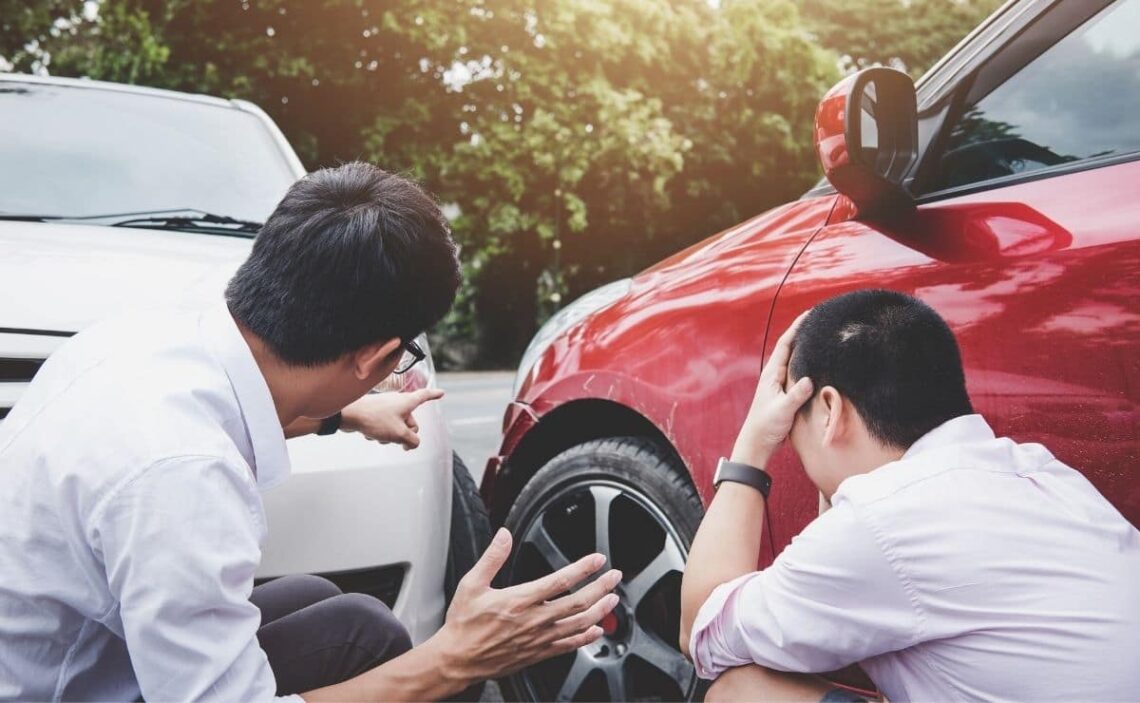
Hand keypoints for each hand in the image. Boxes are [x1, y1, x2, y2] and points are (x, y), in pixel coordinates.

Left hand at [340, 388, 443, 449]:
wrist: (348, 415)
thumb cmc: (375, 419)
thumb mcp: (399, 434)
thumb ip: (412, 441)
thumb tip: (413, 443)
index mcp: (407, 402)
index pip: (424, 396)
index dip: (434, 395)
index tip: (441, 393)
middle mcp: (398, 402)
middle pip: (411, 421)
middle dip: (406, 434)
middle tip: (401, 443)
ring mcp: (386, 407)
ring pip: (396, 426)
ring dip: (391, 435)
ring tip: (381, 436)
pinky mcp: (375, 413)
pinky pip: (384, 426)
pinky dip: (380, 433)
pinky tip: (371, 434)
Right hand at [431, 528, 621, 682]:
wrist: (457, 660)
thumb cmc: (463, 623)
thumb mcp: (471, 584)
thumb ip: (492, 558)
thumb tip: (504, 535)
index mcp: (519, 600)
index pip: (559, 581)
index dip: (582, 568)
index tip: (597, 559)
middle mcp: (533, 620)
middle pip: (577, 602)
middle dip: (600, 587)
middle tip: (614, 576)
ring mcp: (538, 639)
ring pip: (578, 624)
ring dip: (600, 610)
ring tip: (612, 599)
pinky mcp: (537, 654)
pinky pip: (569, 646)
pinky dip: (586, 637)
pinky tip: (596, 630)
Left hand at [731, 312, 813, 466]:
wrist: (758, 443)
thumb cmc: (766, 426)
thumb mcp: (782, 410)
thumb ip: (795, 396)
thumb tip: (808, 380)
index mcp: (772, 374)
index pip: (785, 344)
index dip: (796, 328)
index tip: (809, 314)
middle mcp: (775, 375)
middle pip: (791, 348)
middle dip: (803, 333)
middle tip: (820, 321)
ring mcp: (781, 384)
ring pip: (795, 361)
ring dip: (807, 349)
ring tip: (822, 337)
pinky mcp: (787, 393)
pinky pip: (799, 373)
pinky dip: (808, 365)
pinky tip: (819, 364)